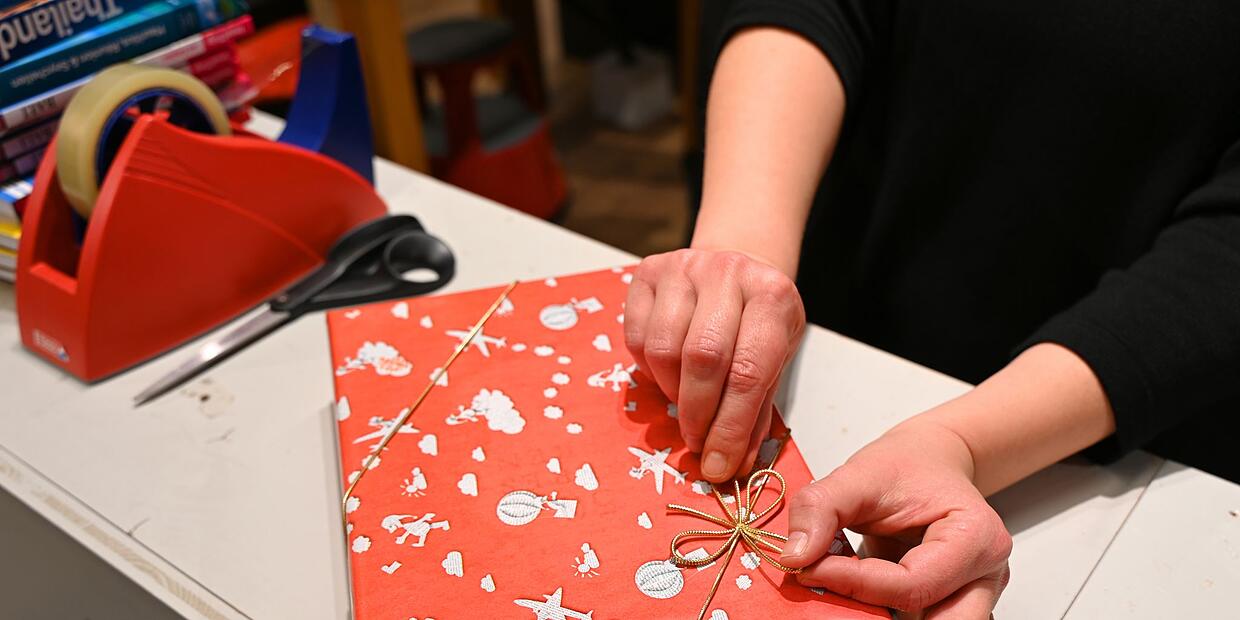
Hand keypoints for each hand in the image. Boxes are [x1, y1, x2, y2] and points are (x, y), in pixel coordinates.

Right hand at [624, 248, 805, 481]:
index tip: (717, 464)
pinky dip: (648, 370)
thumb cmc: (758, 320)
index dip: (730, 426)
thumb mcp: (777, 358)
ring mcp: (684, 267)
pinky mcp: (648, 272)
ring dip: (671, 391)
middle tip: (697, 443)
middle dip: (697, 414)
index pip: (748, 371)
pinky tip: (668, 371)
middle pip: (702, 358)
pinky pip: (636, 337)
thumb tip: (731, 465)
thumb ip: (756, 411)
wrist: (738, 262)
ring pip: (663, 349)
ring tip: (686, 400)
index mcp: (772, 296)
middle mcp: (728, 273)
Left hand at [782, 421, 1011, 617]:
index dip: (854, 582)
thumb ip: (821, 508)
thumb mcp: (858, 474)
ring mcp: (973, 595)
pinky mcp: (951, 605)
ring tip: (841, 590)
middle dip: (878, 616)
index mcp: (976, 538)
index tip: (808, 569)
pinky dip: (883, 613)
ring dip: (880, 616)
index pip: (912, 585)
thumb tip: (795, 556)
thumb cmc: (908, 466)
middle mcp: (985, 575)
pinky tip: (854, 592)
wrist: (931, 463)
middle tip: (829, 598)